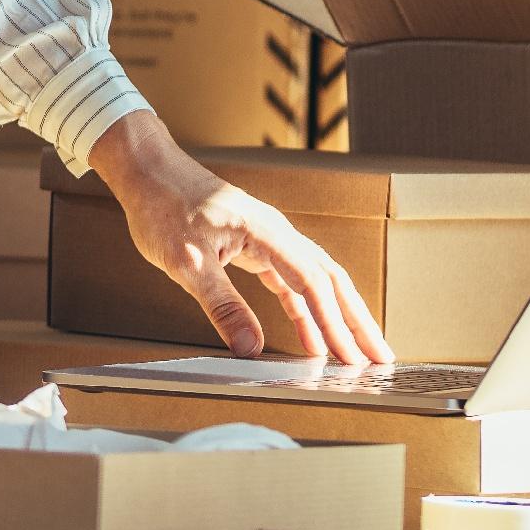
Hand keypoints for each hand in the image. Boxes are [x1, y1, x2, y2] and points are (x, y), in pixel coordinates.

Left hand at [84, 110, 394, 364]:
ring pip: (317, 281)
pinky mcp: (257, 246)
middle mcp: (278, 234)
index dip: (334, 324)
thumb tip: (249, 347)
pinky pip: (293, 281)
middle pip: (331, 280)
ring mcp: (270, 239)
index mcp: (267, 233)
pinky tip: (314, 336)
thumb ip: (221, 304)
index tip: (349, 357)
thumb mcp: (185, 262)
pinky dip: (308, 309)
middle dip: (357, 321)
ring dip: (340, 317)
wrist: (148, 170)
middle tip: (380, 358)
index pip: (313, 284)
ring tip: (360, 352)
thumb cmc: (162, 207)